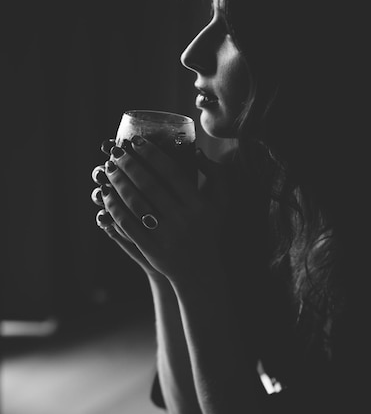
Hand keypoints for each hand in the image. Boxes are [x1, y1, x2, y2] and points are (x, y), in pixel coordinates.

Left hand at [100, 137, 230, 284]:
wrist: (200, 271)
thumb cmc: (209, 231)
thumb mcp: (221, 204)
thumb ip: (216, 175)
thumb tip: (196, 151)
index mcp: (199, 206)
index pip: (171, 173)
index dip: (152, 155)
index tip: (136, 141)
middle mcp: (182, 220)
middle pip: (150, 185)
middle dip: (130, 165)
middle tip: (115, 152)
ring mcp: (166, 236)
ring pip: (136, 204)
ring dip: (119, 183)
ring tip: (108, 169)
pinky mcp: (151, 249)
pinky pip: (128, 225)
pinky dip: (115, 208)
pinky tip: (107, 195)